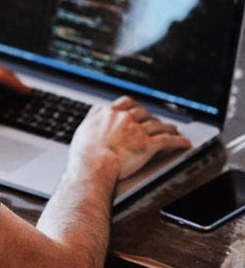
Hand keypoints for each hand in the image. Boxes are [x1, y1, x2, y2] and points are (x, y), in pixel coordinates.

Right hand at [69, 96, 191, 181]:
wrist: (94, 164)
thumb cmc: (85, 152)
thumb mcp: (83, 129)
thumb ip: (92, 119)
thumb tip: (94, 113)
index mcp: (108, 113)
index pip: (125, 103)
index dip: (133, 106)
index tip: (136, 109)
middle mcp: (124, 118)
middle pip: (143, 112)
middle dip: (151, 116)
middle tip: (155, 121)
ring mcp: (137, 130)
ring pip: (157, 125)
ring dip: (167, 126)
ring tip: (173, 129)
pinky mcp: (148, 144)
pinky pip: (167, 140)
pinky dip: (178, 141)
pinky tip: (184, 142)